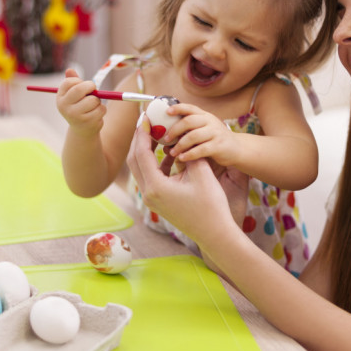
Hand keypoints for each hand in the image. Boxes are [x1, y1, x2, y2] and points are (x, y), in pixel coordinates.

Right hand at [56, 68, 103, 136]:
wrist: (82, 130)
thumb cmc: (79, 107)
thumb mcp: (74, 95)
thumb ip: (73, 82)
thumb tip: (69, 69)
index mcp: (60, 98)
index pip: (68, 82)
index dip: (79, 81)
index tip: (83, 85)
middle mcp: (64, 107)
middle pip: (79, 89)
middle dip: (91, 86)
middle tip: (94, 89)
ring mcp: (75, 115)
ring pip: (93, 100)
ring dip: (98, 101)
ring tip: (93, 106)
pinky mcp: (87, 122)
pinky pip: (100, 109)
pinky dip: (102, 109)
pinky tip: (96, 114)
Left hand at [128, 116, 247, 243]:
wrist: (215, 233)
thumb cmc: (211, 205)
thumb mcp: (201, 172)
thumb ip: (187, 152)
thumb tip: (178, 137)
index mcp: (156, 186)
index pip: (142, 153)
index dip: (143, 133)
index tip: (147, 117)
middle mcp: (148, 193)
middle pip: (135, 160)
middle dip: (140, 139)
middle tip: (146, 122)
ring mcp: (151, 199)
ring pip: (141, 168)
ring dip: (147, 150)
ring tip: (157, 134)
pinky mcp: (157, 201)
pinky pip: (151, 176)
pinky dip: (156, 163)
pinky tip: (170, 153)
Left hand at [163, 103, 239, 165]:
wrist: (237, 148)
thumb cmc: (215, 140)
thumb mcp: (204, 130)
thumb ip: (189, 131)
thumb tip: (166, 138)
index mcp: (205, 116)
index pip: (190, 108)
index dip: (177, 108)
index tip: (166, 112)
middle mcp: (210, 121)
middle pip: (188, 121)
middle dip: (174, 130)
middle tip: (165, 138)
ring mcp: (215, 133)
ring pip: (193, 136)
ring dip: (180, 144)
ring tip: (172, 152)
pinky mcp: (219, 146)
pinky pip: (201, 149)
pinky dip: (189, 154)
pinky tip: (182, 158)